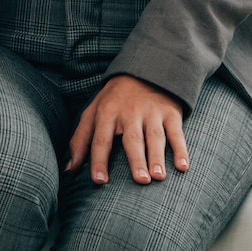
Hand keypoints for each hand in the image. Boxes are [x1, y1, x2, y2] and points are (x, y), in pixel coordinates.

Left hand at [66, 75, 189, 185]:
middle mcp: (129, 113)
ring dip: (157, 157)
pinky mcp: (170, 112)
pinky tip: (183, 166)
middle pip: (132, 139)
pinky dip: (181, 149)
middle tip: (140, 180)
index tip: (99, 181)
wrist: (144, 69)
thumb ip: (80, 140)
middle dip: (136, 160)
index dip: (99, 160)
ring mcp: (152, 112)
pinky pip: (176, 132)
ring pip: (155, 137)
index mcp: (107, 113)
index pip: (101, 140)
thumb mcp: (92, 112)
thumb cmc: (113, 100)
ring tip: (158, 176)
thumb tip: (69, 170)